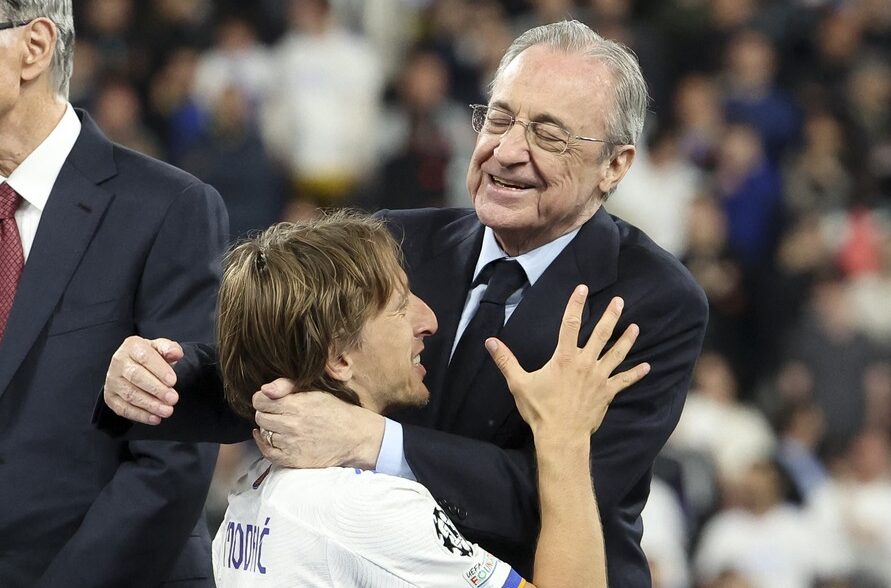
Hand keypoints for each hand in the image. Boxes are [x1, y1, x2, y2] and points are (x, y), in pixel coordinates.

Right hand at [103, 336, 182, 424]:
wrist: (135, 366)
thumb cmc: (152, 357)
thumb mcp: (161, 348)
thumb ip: (169, 349)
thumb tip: (175, 353)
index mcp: (132, 346)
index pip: (145, 357)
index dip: (159, 370)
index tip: (173, 381)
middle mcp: (118, 362)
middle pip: (136, 377)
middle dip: (156, 389)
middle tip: (173, 399)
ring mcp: (112, 380)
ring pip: (130, 394)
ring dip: (150, 405)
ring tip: (167, 411)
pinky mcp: (110, 397)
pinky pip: (123, 409)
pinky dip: (140, 415)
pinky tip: (155, 418)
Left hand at [253, 381, 385, 469]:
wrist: (355, 436)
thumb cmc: (335, 411)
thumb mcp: (315, 390)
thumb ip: (287, 385)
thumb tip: (264, 389)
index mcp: (296, 405)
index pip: (260, 400)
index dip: (262, 398)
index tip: (268, 399)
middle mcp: (291, 425)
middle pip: (260, 416)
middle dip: (266, 412)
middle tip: (277, 412)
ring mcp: (291, 444)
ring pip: (264, 433)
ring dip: (269, 428)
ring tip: (281, 425)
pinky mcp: (293, 460)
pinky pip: (268, 452)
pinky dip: (264, 444)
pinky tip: (268, 437)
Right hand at [486, 285, 649, 441]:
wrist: (561, 436)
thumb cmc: (540, 410)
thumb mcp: (518, 383)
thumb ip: (505, 361)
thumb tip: (490, 342)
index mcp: (564, 358)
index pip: (570, 324)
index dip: (576, 304)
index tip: (583, 288)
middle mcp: (585, 363)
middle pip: (601, 334)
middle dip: (611, 315)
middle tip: (619, 301)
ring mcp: (599, 378)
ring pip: (616, 353)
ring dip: (626, 339)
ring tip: (635, 326)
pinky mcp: (607, 393)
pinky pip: (624, 381)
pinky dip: (636, 373)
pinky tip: (647, 366)